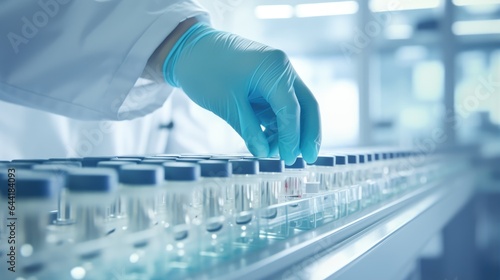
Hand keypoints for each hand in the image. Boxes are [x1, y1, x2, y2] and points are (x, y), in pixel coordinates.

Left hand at [163, 23, 320, 164]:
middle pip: (305, 105)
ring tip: (276, 154)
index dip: (292, 137)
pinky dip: (277, 124)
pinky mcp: (266, 82)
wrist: (186, 49)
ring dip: (289, 131)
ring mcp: (275, 75)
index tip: (289, 159)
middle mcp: (281, 69)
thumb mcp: (226, 104)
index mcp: (275, 69)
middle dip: (308, 134)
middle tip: (309, 159)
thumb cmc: (204, 70)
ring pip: (294, 108)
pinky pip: (278, 106)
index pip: (292, 109)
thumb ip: (249, 130)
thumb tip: (265, 153)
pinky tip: (269, 142)